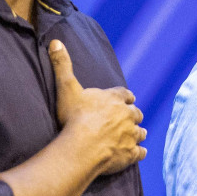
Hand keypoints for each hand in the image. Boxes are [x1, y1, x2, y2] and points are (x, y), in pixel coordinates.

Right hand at [49, 40, 145, 175]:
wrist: (82, 147)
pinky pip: (141, 152)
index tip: (128, 98)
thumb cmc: (75, 118)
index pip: (125, 94)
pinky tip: (139, 153)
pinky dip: (140, 152)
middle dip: (133, 115)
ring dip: (138, 133)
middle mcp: (127, 115)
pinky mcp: (131, 153)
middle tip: (129, 118)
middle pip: (136, 113)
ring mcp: (131, 135)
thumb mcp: (66, 88)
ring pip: (140, 132)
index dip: (126, 97)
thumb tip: (55, 41)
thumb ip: (62, 65)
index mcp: (114, 99)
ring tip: (135, 135)